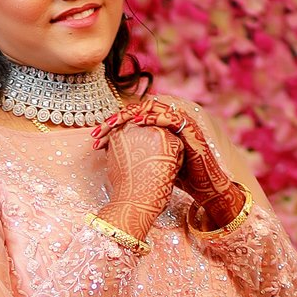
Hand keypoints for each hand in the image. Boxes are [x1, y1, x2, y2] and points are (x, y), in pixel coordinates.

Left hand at [92, 96, 245, 225]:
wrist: (203, 187)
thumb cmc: (177, 176)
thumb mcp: (151, 162)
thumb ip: (136, 152)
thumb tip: (109, 150)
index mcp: (157, 127)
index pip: (131, 118)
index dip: (112, 125)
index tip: (94, 138)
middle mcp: (168, 122)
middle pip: (137, 111)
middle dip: (115, 120)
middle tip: (97, 131)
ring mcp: (180, 124)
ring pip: (151, 109)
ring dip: (129, 115)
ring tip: (113, 123)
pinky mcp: (190, 130)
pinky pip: (171, 118)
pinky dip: (153, 118)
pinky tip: (138, 123)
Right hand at [97, 118, 183, 241]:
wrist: (132, 201)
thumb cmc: (125, 188)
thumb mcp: (116, 161)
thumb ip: (123, 147)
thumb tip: (133, 145)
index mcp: (117, 131)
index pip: (137, 132)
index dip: (141, 148)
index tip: (140, 163)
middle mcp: (132, 126)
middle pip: (152, 133)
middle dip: (154, 149)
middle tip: (148, 169)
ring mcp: (149, 130)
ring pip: (166, 137)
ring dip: (164, 153)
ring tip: (154, 171)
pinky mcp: (166, 138)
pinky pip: (178, 146)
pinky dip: (175, 160)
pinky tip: (165, 172)